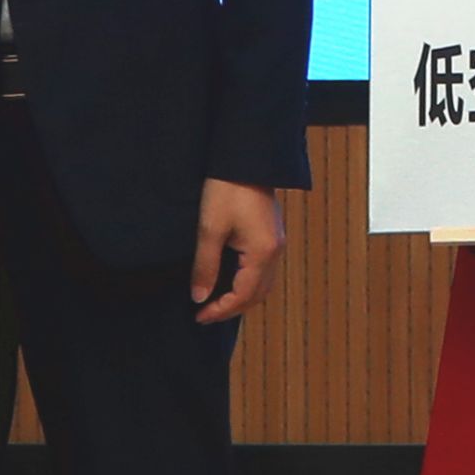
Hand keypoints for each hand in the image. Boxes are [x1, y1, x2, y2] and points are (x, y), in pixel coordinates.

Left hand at [191, 180, 283, 323]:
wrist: (246, 159)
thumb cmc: (227, 190)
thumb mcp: (210, 229)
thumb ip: (205, 266)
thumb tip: (199, 297)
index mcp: (262, 252)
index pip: (243, 295)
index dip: (221, 310)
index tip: (199, 316)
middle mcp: (275, 251)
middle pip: (256, 295)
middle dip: (231, 309)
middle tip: (205, 315)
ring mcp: (276, 242)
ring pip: (262, 284)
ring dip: (240, 298)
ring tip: (215, 302)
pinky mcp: (271, 234)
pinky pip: (263, 270)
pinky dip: (247, 283)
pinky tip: (229, 280)